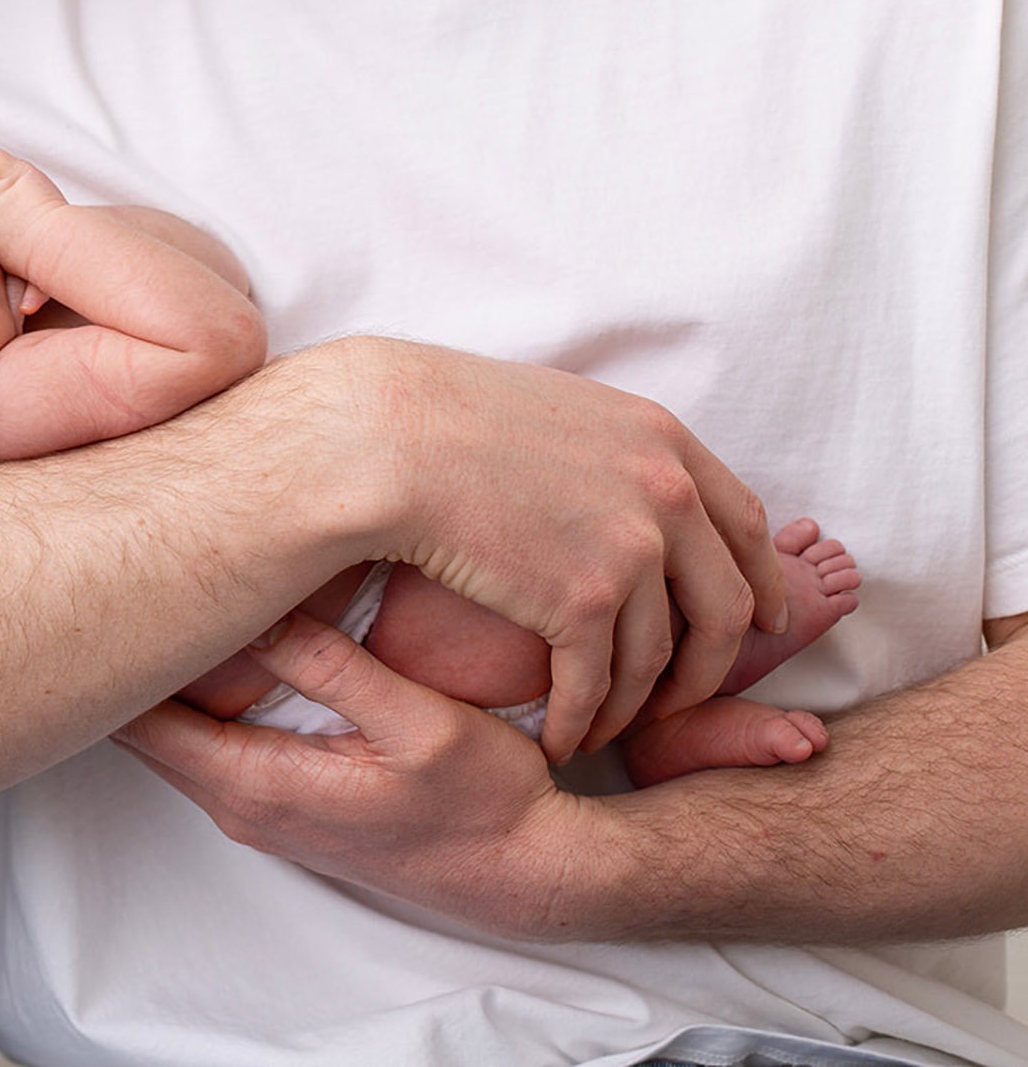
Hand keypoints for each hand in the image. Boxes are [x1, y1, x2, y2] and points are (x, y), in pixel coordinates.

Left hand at [113, 617, 596, 937]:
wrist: (528, 873)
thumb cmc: (485, 801)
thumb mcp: (416, 720)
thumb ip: (332, 668)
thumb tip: (256, 610)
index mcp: (259, 785)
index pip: (142, 724)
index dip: (113, 660)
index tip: (101, 597)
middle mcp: (244, 807)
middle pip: (145, 731)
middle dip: (126, 664)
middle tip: (115, 582)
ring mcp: (261, 812)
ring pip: (175, 740)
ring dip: (160, 682)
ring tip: (152, 604)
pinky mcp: (285, 805)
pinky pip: (210, 749)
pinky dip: (195, 705)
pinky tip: (208, 653)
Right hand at [305, 339, 787, 758]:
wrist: (386, 439)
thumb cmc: (442, 416)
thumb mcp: (558, 411)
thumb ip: (608, 451)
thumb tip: (614, 483)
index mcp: (663, 439)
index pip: (744, 525)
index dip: (761, 581)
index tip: (763, 620)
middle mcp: (667, 494)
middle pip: (725, 604)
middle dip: (712, 665)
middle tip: (688, 698)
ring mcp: (631, 550)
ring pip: (659, 659)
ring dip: (637, 706)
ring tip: (609, 729)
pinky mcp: (580, 602)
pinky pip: (596, 685)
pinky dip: (582, 722)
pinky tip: (560, 740)